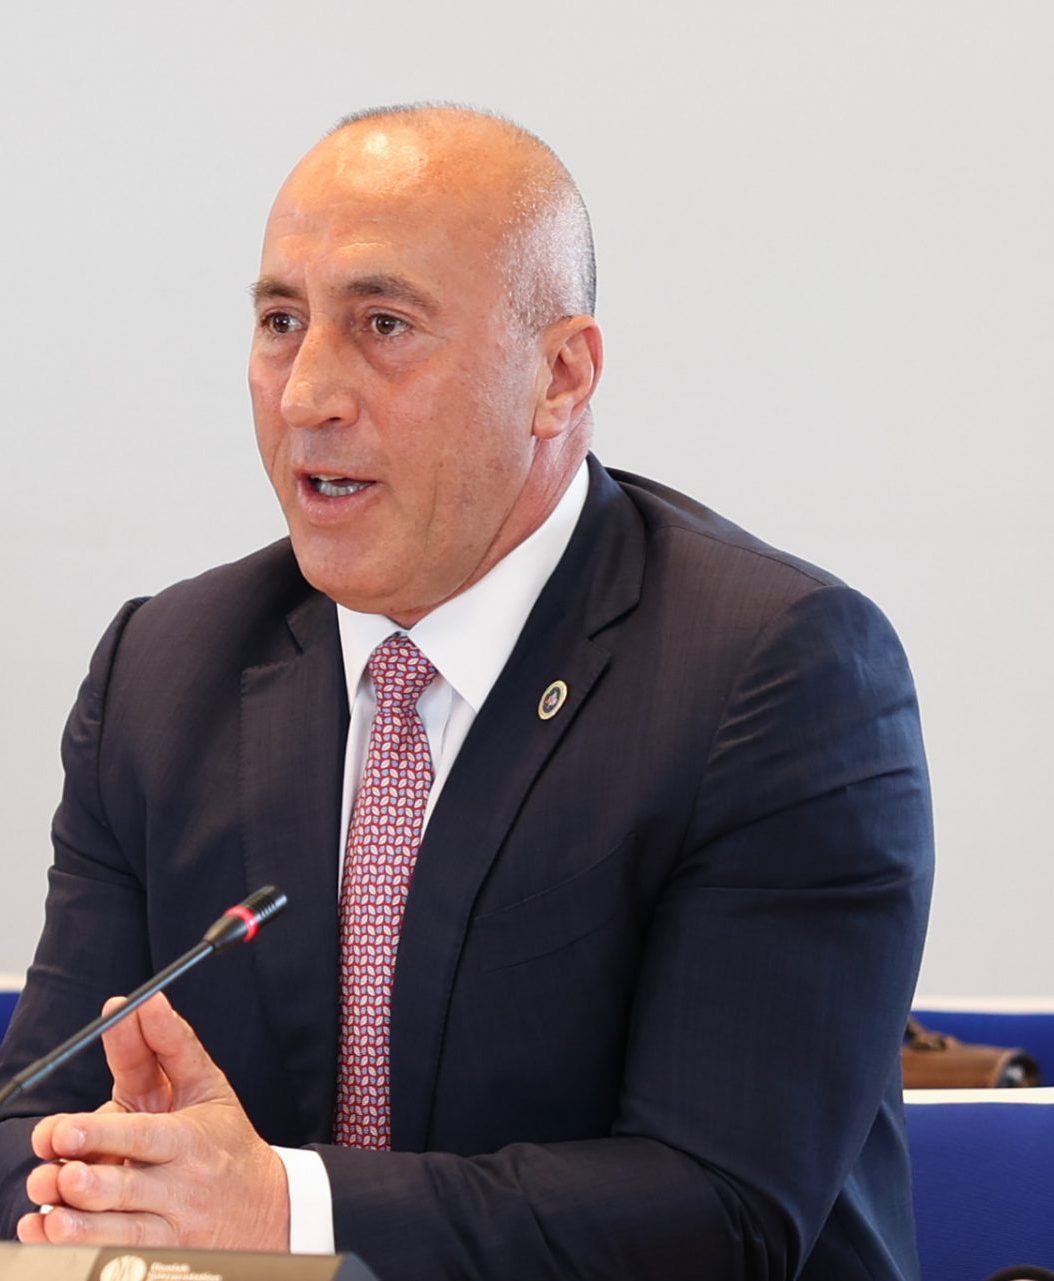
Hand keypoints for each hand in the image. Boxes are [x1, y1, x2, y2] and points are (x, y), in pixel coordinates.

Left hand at [17, 992, 289, 1249]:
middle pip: (126, 1184)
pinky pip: (115, 1257)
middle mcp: (179, 1184)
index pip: (145, 1133)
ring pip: (118, 1230)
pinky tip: (50, 1232)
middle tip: (53, 1163)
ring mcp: (169, 1227)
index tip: (61, 1132)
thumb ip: (169, 1044)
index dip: (102, 1132)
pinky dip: (79, 1248)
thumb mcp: (206, 1086)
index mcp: (189, 1137)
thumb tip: (142, 1001)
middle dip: (86, 1177)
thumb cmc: (223, 1141)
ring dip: (77, 1221)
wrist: (268, 1212)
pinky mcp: (160, 1258)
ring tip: (50, 1202)